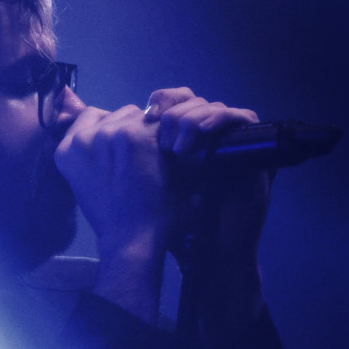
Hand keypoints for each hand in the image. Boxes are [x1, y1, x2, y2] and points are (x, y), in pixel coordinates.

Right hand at [54, 102, 172, 322]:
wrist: (131, 238)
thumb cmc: (113, 216)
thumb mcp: (86, 180)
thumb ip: (89, 151)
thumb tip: (97, 118)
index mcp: (65, 149)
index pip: (90, 116)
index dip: (111, 132)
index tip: (120, 157)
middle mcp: (82, 138)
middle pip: (116, 114)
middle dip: (129, 131)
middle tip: (136, 164)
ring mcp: (107, 134)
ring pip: (137, 115)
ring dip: (147, 133)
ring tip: (149, 165)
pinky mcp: (133, 135)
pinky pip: (157, 124)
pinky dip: (164, 141)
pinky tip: (162, 164)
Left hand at [144, 87, 271, 341]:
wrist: (209, 250)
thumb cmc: (171, 222)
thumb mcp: (142, 184)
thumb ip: (124, 154)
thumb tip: (94, 118)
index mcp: (182, 139)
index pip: (173, 100)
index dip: (162, 100)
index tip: (146, 115)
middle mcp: (207, 135)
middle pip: (191, 98)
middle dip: (174, 110)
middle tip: (161, 131)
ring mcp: (232, 139)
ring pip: (211, 105)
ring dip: (191, 118)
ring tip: (178, 145)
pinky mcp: (254, 147)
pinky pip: (240, 116)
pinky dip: (218, 119)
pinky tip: (200, 134)